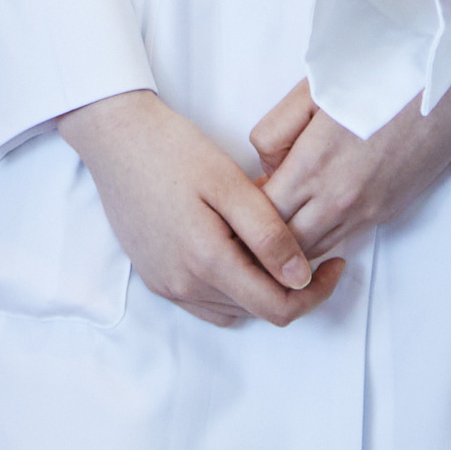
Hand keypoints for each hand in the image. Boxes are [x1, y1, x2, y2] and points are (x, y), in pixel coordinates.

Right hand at [56, 88, 331, 327]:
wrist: (115, 138)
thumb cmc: (173, 150)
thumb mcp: (229, 183)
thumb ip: (267, 233)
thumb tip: (301, 277)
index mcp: (205, 261)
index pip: (276, 307)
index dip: (316, 293)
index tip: (335, 263)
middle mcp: (183, 285)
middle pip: (257, 311)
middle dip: (291, 288)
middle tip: (309, 247)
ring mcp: (165, 285)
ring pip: (233, 309)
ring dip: (260, 289)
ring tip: (271, 246)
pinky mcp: (154, 277)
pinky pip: (206, 303)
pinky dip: (231, 289)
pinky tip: (238, 254)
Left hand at [244, 69, 450, 258]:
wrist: (447, 79)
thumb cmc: (382, 72)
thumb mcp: (311, 90)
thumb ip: (277, 132)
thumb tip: (269, 167)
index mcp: (313, 165)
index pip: (262, 215)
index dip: (246, 211)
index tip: (239, 201)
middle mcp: (339, 198)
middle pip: (286, 244)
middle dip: (266, 238)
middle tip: (253, 223)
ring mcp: (369, 209)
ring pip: (317, 248)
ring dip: (296, 242)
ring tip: (282, 222)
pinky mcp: (391, 211)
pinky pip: (348, 236)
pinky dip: (328, 232)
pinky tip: (320, 211)